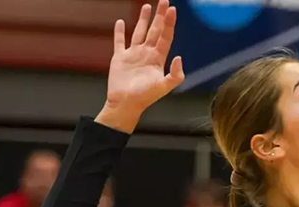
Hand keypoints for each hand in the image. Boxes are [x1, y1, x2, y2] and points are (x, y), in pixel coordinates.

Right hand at [97, 1, 185, 132]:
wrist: (126, 104)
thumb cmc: (145, 98)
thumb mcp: (163, 87)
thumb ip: (175, 75)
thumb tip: (179, 57)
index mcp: (158, 59)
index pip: (166, 36)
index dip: (169, 23)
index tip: (172, 10)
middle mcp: (147, 54)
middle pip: (155, 30)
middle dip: (160, 16)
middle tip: (164, 1)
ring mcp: (133, 55)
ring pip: (140, 32)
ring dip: (144, 20)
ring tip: (147, 6)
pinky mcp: (120, 58)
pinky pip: (119, 42)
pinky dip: (119, 32)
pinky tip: (121, 22)